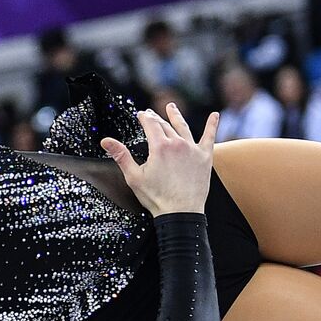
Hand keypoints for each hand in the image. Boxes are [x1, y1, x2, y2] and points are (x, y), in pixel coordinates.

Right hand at [102, 103, 217, 216]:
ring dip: (176, 116)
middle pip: (165, 125)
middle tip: (151, 114)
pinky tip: (215, 115)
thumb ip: (121, 156)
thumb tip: (106, 140)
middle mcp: (177, 143)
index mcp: (159, 147)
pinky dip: (212, 125)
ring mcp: (192, 149)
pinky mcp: (205, 157)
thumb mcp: (134, 177)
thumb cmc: (156, 198)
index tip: (140, 115)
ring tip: (171, 107)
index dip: (144, 117)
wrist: (181, 212)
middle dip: (156, 118)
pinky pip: (209, 137)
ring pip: (183, 127)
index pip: (150, 124)